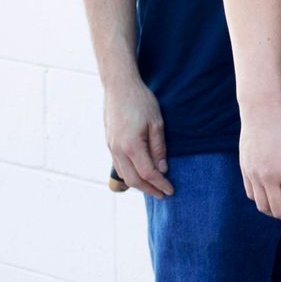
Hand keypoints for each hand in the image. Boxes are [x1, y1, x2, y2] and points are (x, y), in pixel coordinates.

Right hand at [103, 76, 172, 197]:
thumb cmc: (141, 101)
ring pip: (124, 174)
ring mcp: (111, 148)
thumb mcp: (157, 123)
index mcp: (131, 146)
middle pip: (133, 179)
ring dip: (139, 184)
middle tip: (163, 194)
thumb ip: (159, 148)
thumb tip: (162, 170)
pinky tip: (140, 174)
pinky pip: (119, 165)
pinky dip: (130, 174)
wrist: (119, 87)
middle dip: (149, 189)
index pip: (148, 173)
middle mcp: (118, 150)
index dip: (160, 184)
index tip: (171, 191)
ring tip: (153, 187)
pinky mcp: (109, 143)